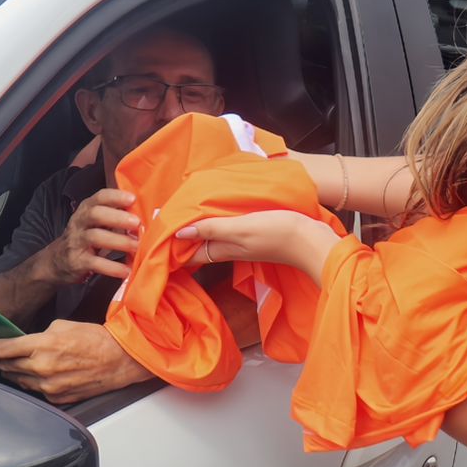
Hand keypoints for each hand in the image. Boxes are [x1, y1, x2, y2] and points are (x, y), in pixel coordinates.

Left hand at [0, 319, 150, 405]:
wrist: (120, 360)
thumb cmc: (95, 339)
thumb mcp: (63, 325)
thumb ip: (39, 336)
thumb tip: (24, 343)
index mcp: (42, 346)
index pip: (3, 350)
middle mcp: (42, 369)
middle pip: (6, 367)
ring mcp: (49, 387)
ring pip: (18, 380)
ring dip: (7, 373)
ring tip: (0, 367)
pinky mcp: (58, 398)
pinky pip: (35, 390)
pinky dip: (28, 382)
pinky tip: (24, 376)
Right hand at [44, 189, 138, 284]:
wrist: (56, 261)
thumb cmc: (84, 238)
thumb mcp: (94, 223)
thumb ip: (114, 216)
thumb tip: (143, 214)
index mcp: (86, 210)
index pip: (99, 197)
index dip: (115, 196)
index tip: (132, 199)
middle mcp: (79, 223)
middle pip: (95, 214)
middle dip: (117, 217)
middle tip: (136, 223)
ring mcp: (77, 242)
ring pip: (95, 237)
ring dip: (118, 241)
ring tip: (136, 246)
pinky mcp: (77, 261)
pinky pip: (95, 263)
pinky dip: (111, 267)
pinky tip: (126, 271)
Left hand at [176, 210, 343, 282]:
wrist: (311, 240)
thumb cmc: (277, 233)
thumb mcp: (240, 228)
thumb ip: (211, 229)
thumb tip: (178, 234)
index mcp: (223, 248)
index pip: (190, 253)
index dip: (173, 248)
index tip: (156, 240)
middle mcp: (229, 248)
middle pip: (200, 245)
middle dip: (183, 237)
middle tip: (166, 223)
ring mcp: (243, 243)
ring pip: (213, 237)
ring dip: (199, 229)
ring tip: (185, 214)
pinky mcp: (254, 235)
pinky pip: (228, 230)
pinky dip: (217, 224)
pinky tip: (217, 213)